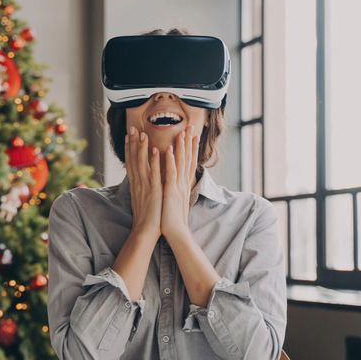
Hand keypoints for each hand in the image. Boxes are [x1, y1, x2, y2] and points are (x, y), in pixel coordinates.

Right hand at [125, 125, 161, 239]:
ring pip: (142, 163)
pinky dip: (154, 161)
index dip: (129, 148)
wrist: (146, 231)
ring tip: (142, 133)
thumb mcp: (141, 199)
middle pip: (133, 159)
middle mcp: (138, 183)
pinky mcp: (154, 191)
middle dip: (132, 143)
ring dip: (142, 147)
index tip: (128, 136)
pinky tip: (155, 150)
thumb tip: (140, 179)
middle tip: (131, 127)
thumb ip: (140, 187)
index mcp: (135, 184)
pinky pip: (154, 173)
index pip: (131, 162)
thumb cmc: (146, 217)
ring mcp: (145, 186)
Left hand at [161, 126, 198, 241]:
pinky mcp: (170, 192)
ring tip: (181, 132)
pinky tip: (168, 151)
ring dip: (180, 147)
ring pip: (180, 163)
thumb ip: (176, 188)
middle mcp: (182, 183)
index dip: (191, 148)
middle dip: (188, 142)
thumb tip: (175, 182)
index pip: (188, 162)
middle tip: (190, 126)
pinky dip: (169, 162)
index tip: (192, 134)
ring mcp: (177, 187)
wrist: (176, 233)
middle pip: (187, 159)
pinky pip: (170, 174)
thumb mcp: (176, 199)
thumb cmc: (173, 218)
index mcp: (183, 184)